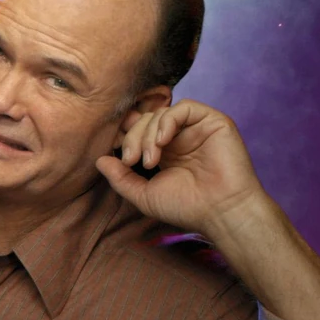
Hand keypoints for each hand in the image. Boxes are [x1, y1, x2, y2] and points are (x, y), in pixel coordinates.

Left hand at [96, 98, 265, 239]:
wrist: (220, 211)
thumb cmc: (185, 207)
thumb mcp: (143, 194)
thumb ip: (120, 178)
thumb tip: (99, 160)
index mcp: (163, 151)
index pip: (137, 129)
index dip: (123, 135)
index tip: (116, 154)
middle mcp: (179, 137)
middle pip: (144, 120)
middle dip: (131, 138)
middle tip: (131, 160)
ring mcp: (195, 129)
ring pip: (160, 113)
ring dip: (146, 134)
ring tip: (150, 160)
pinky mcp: (213, 122)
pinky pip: (184, 107)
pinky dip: (167, 121)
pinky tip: (162, 142)